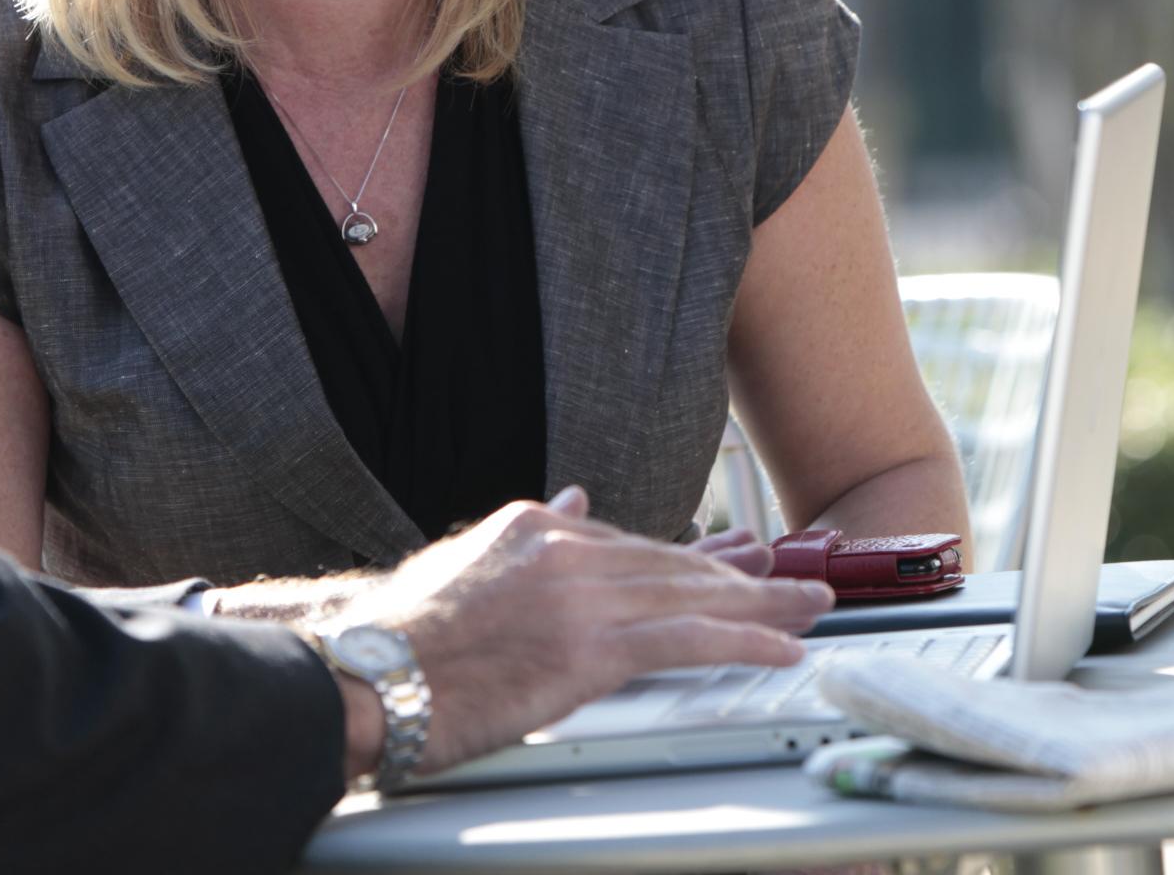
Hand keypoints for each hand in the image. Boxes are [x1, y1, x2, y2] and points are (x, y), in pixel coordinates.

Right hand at [340, 485, 833, 777]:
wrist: (365, 674)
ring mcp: (580, 597)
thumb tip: (574, 500)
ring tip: (808, 605)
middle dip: (742, 574)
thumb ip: (528, 531)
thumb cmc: (399, 636)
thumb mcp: (466, 560)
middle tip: (795, 576)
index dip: (691, 557)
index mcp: (536, 527)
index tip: (733, 559)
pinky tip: (780, 646)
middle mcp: (566, 550)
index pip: (632, 543)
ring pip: (691, 595)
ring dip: (761, 603)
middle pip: (673, 562)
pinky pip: (686, 641)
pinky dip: (743, 641)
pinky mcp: (588, 649)